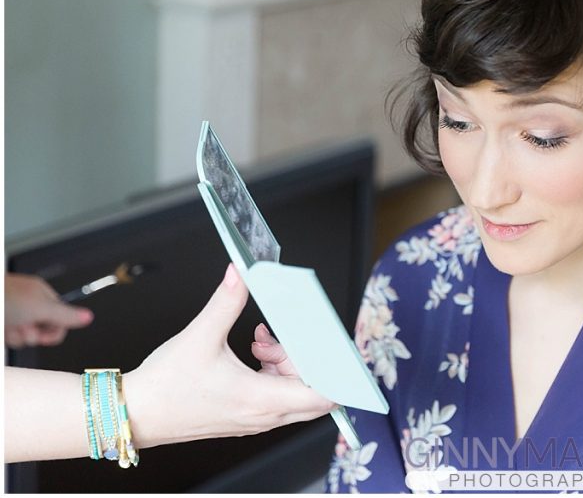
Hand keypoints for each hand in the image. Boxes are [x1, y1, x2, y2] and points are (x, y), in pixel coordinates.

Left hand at [4, 274, 93, 347]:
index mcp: (41, 295)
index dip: (54, 330)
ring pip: (24, 336)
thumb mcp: (40, 308)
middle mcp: (28, 304)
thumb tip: (88, 317)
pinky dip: (7, 337)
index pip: (61, 318)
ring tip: (8, 326)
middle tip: (23, 326)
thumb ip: (66, 315)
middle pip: (42, 329)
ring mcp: (12, 315)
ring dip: (17, 337)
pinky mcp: (3, 324)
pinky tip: (4, 328)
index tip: (45, 334)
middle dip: (32, 334)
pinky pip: (11, 338)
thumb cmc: (3, 298)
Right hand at [122, 265, 336, 447]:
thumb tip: (242, 273)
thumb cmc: (165, 386)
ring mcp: (254, 419)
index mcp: (260, 399)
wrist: (135, 414)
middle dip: (307, 360)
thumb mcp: (201, 335)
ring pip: (293, 392)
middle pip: (313, 391)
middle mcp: (262, 414)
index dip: (337, 375)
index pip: (322, 396)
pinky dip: (273, 373)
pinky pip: (276, 395)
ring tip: (260, 343)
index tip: (336, 352)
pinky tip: (253, 354)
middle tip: (282, 340)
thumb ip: (228, 300)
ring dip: (286, 363)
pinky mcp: (245, 416)